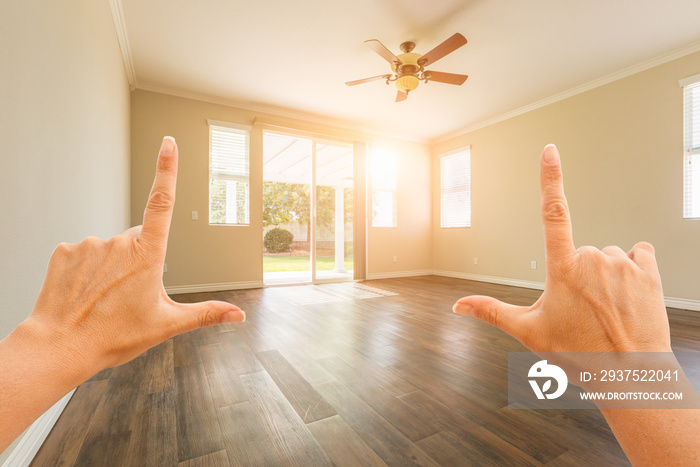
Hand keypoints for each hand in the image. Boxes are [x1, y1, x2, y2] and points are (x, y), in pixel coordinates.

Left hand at [17, 136, 244, 381]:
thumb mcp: (167, 325)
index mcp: (147, 255)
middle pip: (138, 239)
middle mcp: (119, 242)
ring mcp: (90, 244)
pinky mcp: (65, 250)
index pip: (161, 202)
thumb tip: (238, 316)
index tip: (168, 143)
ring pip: (110, 248)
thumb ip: (206, 314)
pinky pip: (84, 253)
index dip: (166, 169)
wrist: (60, 347)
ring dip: (112, 267)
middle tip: (129, 295)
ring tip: (104, 299)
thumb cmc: (114, 336)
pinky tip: (84, 292)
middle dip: (139, 259)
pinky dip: (87, 269)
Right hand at [453, 144, 670, 353]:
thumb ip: (492, 311)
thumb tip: (457, 306)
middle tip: (583, 309)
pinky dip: (633, 269)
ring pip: (607, 256)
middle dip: (578, 273)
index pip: (552, 213)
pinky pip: (638, 254)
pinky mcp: (648, 270)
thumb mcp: (530, 332)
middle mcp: (592, 259)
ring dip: (605, 275)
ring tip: (606, 309)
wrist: (631, 375)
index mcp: (562, 269)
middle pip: (580, 251)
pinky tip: (628, 295)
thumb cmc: (580, 354)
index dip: (550, 178)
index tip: (549, 151)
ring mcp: (622, 263)